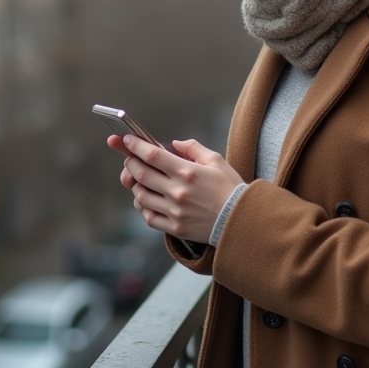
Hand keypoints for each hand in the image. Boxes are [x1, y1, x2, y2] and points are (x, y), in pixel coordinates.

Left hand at [107, 135, 242, 243]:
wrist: (241, 220)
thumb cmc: (230, 188)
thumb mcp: (216, 161)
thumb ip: (193, 149)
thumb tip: (174, 144)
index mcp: (187, 172)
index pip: (152, 155)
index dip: (135, 146)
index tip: (127, 140)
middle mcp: (178, 191)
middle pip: (141, 174)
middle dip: (130, 163)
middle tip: (130, 159)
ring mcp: (175, 211)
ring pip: (141, 197)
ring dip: (135, 186)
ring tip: (140, 181)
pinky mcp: (175, 228)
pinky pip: (149, 217)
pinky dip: (143, 208)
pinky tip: (148, 201)